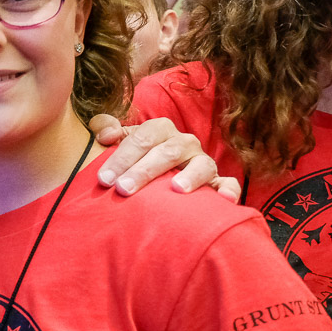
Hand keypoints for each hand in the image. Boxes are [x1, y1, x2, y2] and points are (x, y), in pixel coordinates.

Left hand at [90, 115, 239, 200]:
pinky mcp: (217, 181)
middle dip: (143, 170)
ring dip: (190, 176)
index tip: (103, 179)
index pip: (141, 139)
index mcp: (160, 130)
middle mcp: (184, 143)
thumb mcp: (122, 142)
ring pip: (201, 165)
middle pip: (166, 152)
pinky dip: (229, 190)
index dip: (121, 158)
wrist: (160, 174)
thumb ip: (107, 131)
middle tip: (123, 189)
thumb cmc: (136, 159)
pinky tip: (224, 200)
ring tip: (176, 189)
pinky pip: (228, 183)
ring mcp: (202, 161)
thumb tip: (102, 134)